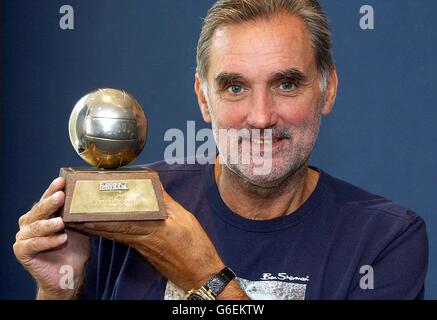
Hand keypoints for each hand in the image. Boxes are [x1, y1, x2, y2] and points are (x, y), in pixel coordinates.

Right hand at [13, 177, 89, 299]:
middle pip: (39, 210)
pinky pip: (34, 244)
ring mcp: (24, 236)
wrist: (69, 273)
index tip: (62, 180)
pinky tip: (61, 238)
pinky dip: (48, 241)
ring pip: (35, 227)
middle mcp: (30, 222)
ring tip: (61, 222)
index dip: (53, 189)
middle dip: (50, 202)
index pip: (47, 198)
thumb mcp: (80, 227)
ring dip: (49, 224)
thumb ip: (80, 214)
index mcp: (43, 214)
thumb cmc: (74, 247)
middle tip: (61, 196)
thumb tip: (93, 197)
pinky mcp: (22, 251)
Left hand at [72, 190, 224, 290]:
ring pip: (116, 235)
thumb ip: (167, 202)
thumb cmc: (196, 247)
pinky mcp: (145, 251)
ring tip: (80, 219)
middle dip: (92, 221)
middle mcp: (143, 239)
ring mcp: (143, 247)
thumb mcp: (185, 219)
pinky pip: (123, 239)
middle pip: (113, 229)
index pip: (123, 221)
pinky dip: (110, 232)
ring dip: (97, 228)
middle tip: (74, 212)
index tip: (87, 208)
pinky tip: (102, 228)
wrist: (199, 273)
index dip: (102, 215)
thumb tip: (153, 185)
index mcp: (154, 230)